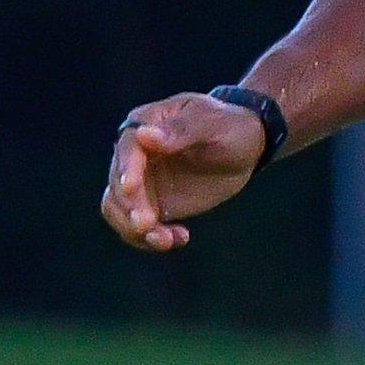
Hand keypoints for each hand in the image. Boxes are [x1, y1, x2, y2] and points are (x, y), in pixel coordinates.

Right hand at [98, 92, 270, 251]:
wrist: (245, 146)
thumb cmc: (229, 126)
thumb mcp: (213, 124)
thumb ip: (180, 130)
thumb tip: (143, 134)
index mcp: (145, 123)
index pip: (128, 148)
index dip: (127, 169)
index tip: (130, 188)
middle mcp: (135, 154)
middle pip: (118, 184)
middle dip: (130, 207)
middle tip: (148, 225)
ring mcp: (142, 181)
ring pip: (119, 210)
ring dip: (133, 229)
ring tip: (165, 240)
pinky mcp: (153, 204)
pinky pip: (137, 227)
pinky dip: (151, 238)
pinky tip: (180, 237)